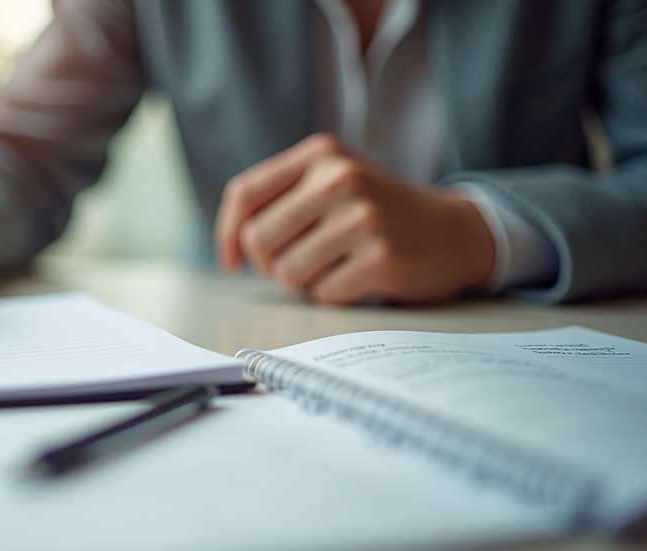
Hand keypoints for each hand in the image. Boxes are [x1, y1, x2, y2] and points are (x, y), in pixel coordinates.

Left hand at [215, 134, 495, 303]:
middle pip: (258, 240)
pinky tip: (359, 277)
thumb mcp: (332, 182)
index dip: (227, 234)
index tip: (232, 261)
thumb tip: (233, 244)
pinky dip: (334, 294)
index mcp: (320, 156)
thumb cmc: (376, 213)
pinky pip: (323, 294)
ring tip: (336, 265)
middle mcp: (339, 179)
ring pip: (287, 272)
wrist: (454, 232)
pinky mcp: (382, 257)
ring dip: (304, 281)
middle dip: (270, 263)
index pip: (244, 194)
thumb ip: (282, 198)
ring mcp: (363, 217)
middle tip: (301, 262)